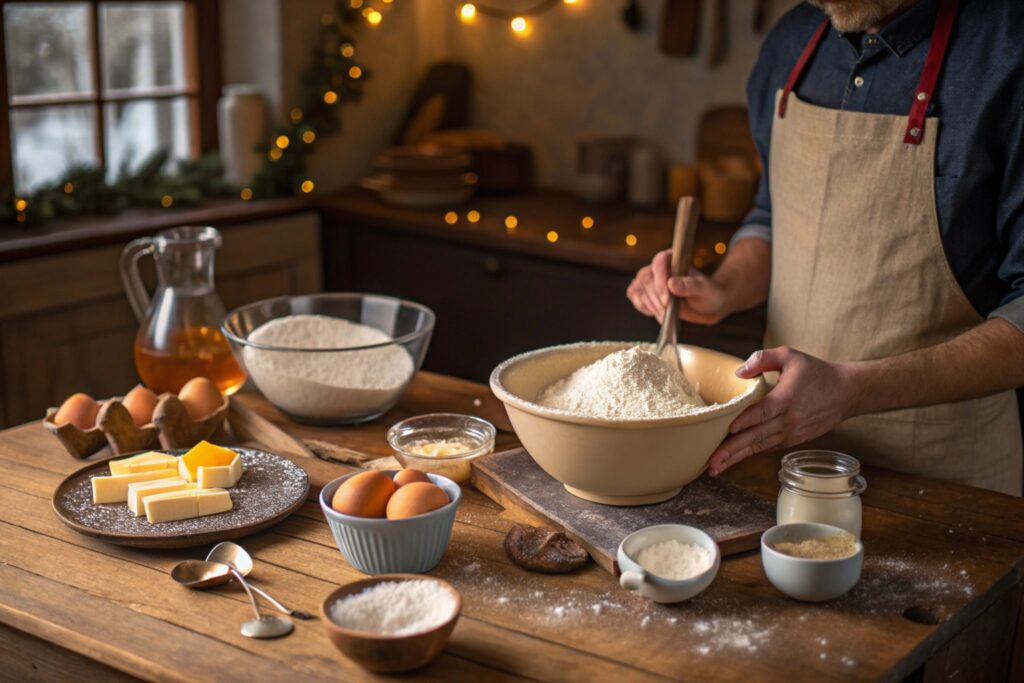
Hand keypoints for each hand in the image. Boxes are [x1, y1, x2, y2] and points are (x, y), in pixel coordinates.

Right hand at [626, 250, 731, 324]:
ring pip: (639, 289)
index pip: (659, 264)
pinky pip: (634, 296)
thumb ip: (689, 285)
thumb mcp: (704, 289)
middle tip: (668, 312)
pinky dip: (643, 307)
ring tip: (665, 314)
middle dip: (656, 299)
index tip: (667, 300)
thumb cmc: (707, 294)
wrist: (706, 305)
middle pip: (646, 279)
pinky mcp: (644, 291)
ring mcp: (649, 279)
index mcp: (673, 259)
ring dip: (651, 305)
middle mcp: (658, 267)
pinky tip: (656, 312)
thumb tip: (671, 283)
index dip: (660, 282)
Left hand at [708, 347, 859, 475]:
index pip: (763, 412)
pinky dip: (750, 453)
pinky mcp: (793, 440)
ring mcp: (792, 433)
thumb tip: (738, 372)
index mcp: (787, 398)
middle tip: (711, 462)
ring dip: (737, 458)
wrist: (846, 392)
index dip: (746, 421)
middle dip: (733, 450)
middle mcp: (789, 420)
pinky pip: (767, 447)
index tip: (728, 430)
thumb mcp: (790, 356)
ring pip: (760, 447)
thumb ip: (763, 358)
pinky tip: (733, 459)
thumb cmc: (815, 372)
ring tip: (715, 467)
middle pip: (756, 436)